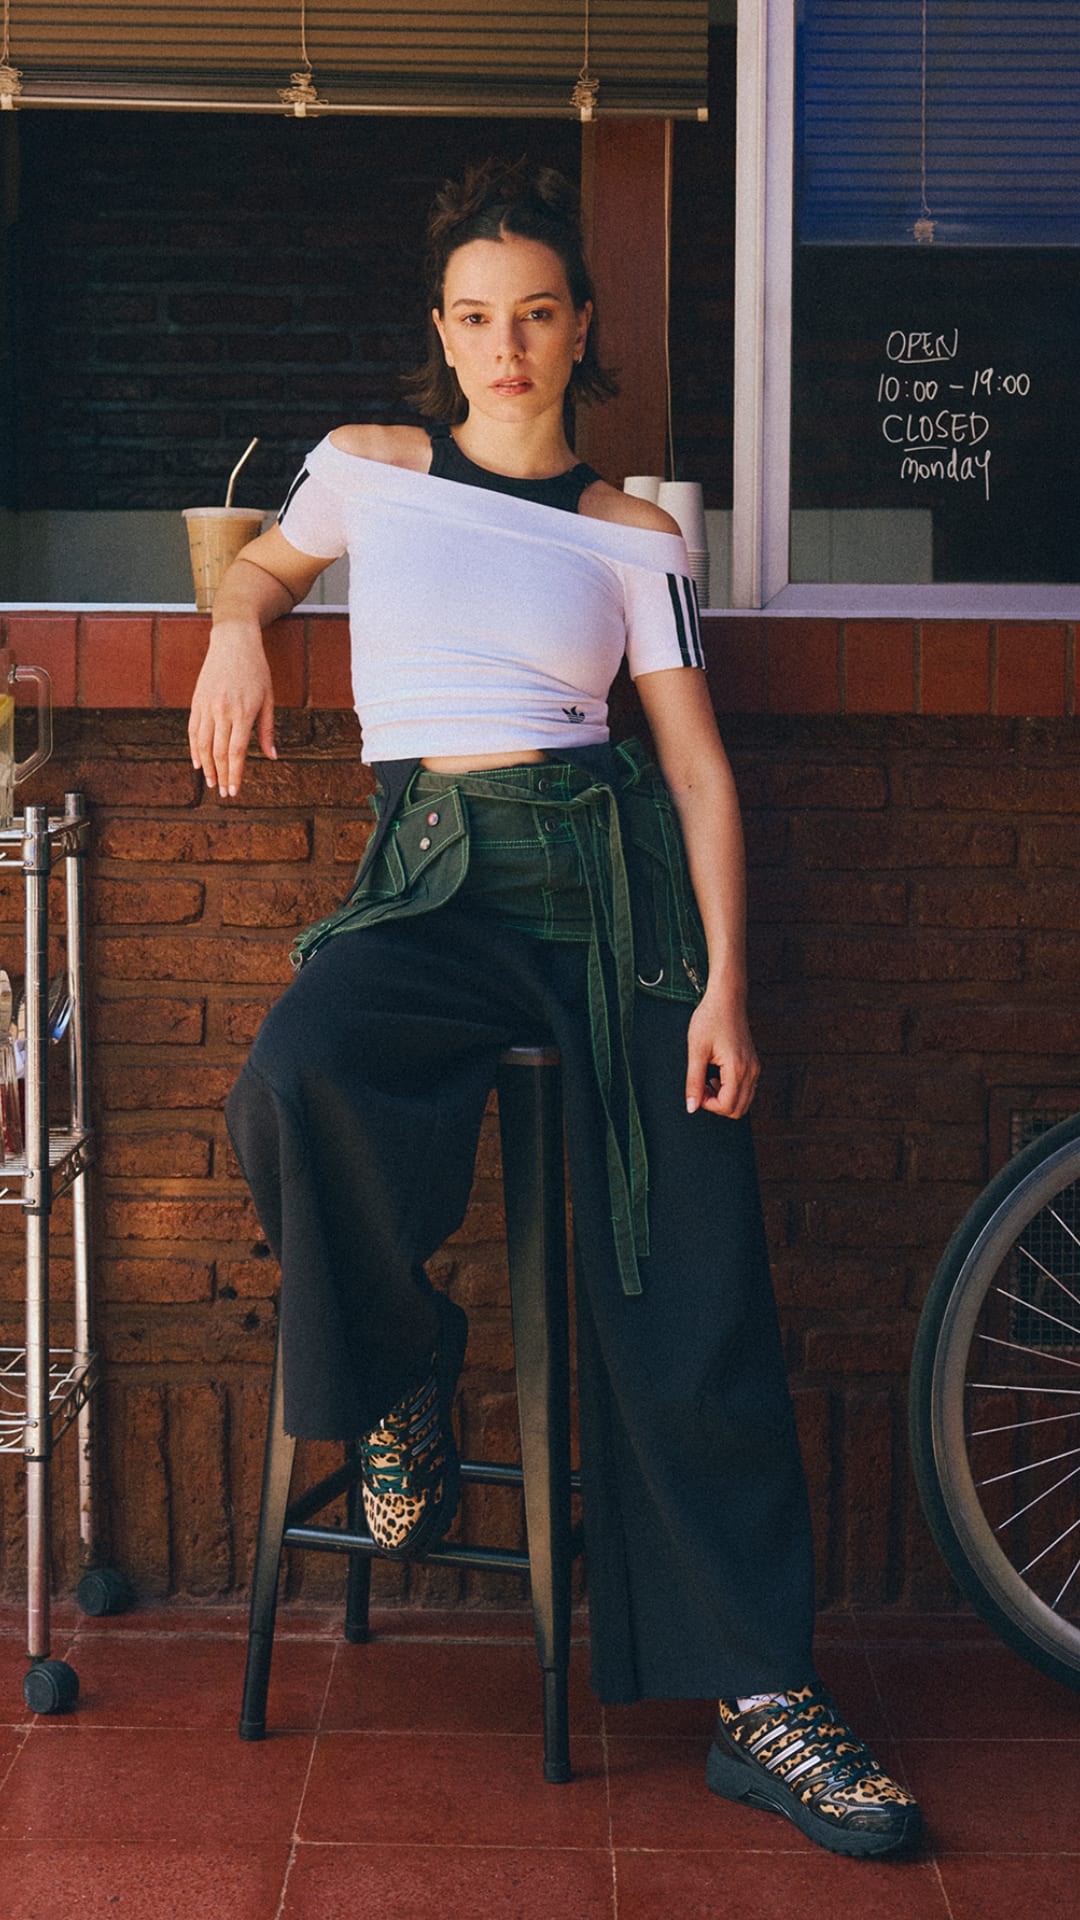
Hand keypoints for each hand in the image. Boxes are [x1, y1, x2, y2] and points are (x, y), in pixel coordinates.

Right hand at [188, 624, 275, 797]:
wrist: (233, 641)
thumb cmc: (256, 670)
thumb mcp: (268, 698)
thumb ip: (267, 729)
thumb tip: (272, 756)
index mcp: (243, 711)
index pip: (236, 751)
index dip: (235, 773)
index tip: (234, 790)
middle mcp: (222, 710)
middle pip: (218, 752)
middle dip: (221, 775)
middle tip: (223, 793)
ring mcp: (206, 706)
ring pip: (202, 744)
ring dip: (206, 766)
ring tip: (210, 782)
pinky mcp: (196, 701)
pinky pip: (193, 730)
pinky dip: (194, 748)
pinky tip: (197, 762)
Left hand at [684, 987, 759, 1119]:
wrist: (727, 998)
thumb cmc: (710, 1019)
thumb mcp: (696, 1050)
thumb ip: (694, 1082)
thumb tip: (691, 1107)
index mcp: (738, 1069)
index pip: (727, 1106)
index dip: (708, 1105)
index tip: (696, 1089)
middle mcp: (751, 1071)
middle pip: (738, 1110)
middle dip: (717, 1105)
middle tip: (701, 1087)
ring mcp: (755, 1068)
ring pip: (744, 1102)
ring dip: (724, 1099)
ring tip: (708, 1081)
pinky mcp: (753, 1063)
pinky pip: (746, 1090)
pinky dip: (731, 1090)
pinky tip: (717, 1075)